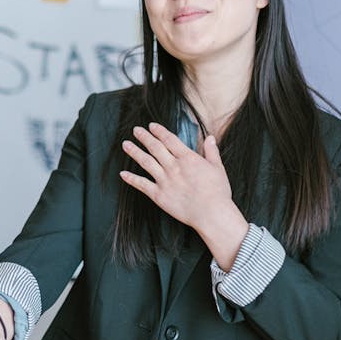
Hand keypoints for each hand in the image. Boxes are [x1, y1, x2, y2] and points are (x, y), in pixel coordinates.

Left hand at [119, 122, 248, 267]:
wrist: (211, 213)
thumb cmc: (217, 192)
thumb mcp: (217, 168)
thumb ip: (211, 151)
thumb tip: (210, 137)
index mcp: (187, 158)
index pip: (169, 139)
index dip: (159, 131)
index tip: (151, 126)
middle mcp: (173, 166)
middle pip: (155, 148)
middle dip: (144, 137)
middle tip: (136, 130)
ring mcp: (164, 180)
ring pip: (146, 162)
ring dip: (134, 152)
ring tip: (125, 144)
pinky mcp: (159, 195)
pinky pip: (142, 185)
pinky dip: (131, 179)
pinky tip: (123, 174)